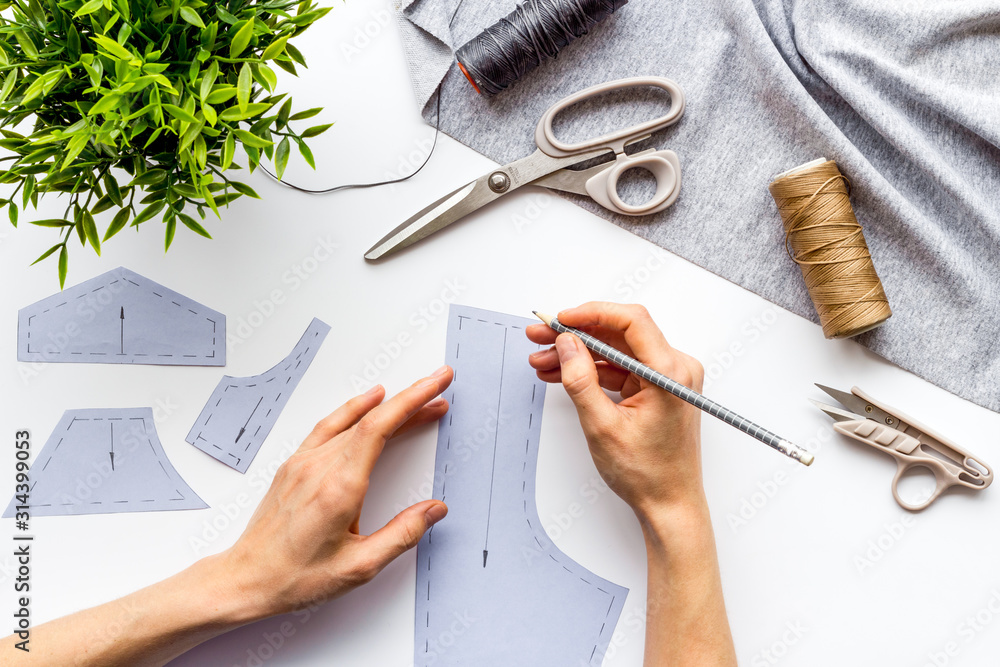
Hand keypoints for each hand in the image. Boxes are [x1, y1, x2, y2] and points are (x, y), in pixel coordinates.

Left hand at [217, 366, 453, 619]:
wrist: (246, 579)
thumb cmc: (295, 576)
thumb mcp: (359, 567)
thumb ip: (402, 535)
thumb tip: (433, 510)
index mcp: (339, 487)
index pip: (381, 427)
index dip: (413, 399)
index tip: (436, 384)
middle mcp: (319, 467)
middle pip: (372, 419)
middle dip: (411, 399)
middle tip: (439, 388)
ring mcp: (303, 463)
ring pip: (351, 420)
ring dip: (386, 404)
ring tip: (413, 397)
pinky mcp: (294, 466)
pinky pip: (328, 426)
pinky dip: (353, 409)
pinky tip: (366, 403)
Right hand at [526, 302, 705, 522]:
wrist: (669, 504)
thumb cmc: (648, 474)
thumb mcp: (602, 426)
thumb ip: (580, 380)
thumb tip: (566, 343)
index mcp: (670, 374)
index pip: (631, 322)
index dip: (591, 314)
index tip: (561, 319)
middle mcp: (675, 369)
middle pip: (619, 334)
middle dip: (576, 334)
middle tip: (540, 335)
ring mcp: (667, 378)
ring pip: (615, 350)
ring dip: (578, 353)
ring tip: (542, 359)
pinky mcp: (658, 387)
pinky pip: (620, 367)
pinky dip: (591, 369)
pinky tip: (561, 372)